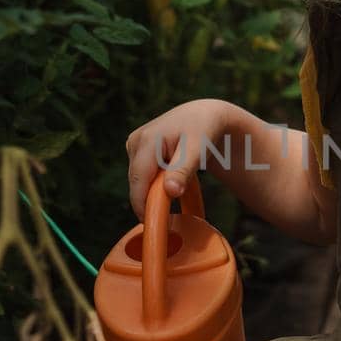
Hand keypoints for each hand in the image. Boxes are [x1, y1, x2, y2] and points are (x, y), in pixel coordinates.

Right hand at [124, 99, 235, 216]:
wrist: (205, 116)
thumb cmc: (204, 131)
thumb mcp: (197, 151)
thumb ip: (183, 171)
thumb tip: (170, 191)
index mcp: (146, 140)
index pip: (138, 180)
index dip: (142, 204)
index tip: (153, 224)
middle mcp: (135, 142)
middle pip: (137, 183)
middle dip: (152, 200)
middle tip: (171, 216)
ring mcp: (134, 146)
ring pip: (140, 181)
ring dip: (156, 191)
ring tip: (180, 190)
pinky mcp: (138, 151)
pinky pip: (144, 176)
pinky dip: (157, 184)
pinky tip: (172, 183)